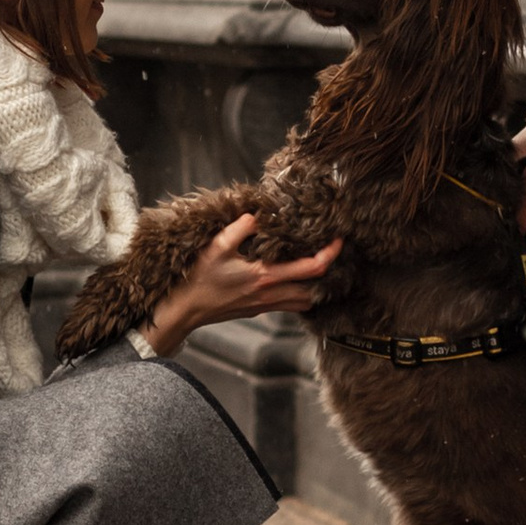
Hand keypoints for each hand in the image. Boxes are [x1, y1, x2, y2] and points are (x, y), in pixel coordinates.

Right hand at [148, 212, 342, 357]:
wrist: (186, 310)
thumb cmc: (199, 278)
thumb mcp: (216, 246)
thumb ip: (240, 228)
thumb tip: (258, 214)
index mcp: (264, 276)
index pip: (311, 268)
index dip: (330, 254)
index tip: (339, 240)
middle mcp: (270, 294)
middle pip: (315, 290)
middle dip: (329, 273)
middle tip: (331, 252)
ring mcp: (265, 305)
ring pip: (304, 302)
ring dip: (315, 286)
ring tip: (315, 264)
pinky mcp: (258, 310)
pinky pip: (289, 305)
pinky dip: (299, 293)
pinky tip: (293, 278)